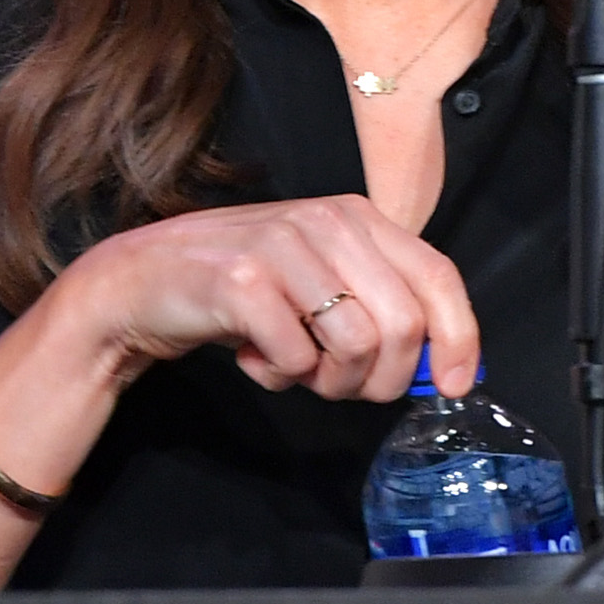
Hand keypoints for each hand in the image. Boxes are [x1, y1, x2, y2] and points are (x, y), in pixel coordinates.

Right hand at [74, 195, 479, 402]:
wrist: (145, 281)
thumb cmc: (246, 289)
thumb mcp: (324, 281)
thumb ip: (381, 307)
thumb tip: (446, 366)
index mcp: (359, 217)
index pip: (438, 275)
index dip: (459, 337)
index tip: (456, 386)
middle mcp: (328, 221)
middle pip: (403, 325)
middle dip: (382, 378)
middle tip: (341, 384)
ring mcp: (284, 246)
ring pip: (357, 346)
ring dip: (330, 382)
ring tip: (296, 366)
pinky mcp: (242, 281)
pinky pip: (296, 360)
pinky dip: (280, 377)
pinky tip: (254, 356)